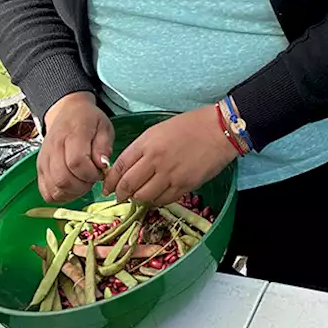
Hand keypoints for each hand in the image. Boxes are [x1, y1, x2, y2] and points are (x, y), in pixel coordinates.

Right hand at [39, 92, 113, 203]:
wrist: (67, 112)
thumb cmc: (88, 121)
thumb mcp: (104, 127)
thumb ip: (104, 147)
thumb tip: (103, 166)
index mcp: (72, 134)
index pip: (76, 162)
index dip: (91, 174)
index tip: (101, 171)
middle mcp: (53, 148)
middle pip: (63, 179)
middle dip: (83, 186)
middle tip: (92, 178)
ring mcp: (44, 160)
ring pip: (54, 189)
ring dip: (73, 192)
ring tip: (83, 182)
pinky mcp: (40, 170)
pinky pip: (47, 193)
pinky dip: (61, 196)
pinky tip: (72, 187)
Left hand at [102, 108, 236, 206]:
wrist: (219, 130)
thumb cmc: (190, 126)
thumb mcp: (159, 130)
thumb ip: (142, 149)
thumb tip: (129, 169)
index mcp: (147, 143)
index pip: (119, 167)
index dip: (110, 181)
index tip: (108, 188)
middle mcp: (155, 160)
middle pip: (128, 185)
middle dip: (121, 194)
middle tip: (121, 196)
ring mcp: (170, 174)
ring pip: (144, 196)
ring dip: (138, 199)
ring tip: (140, 196)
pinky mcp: (184, 185)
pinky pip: (163, 200)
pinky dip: (156, 201)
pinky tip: (157, 196)